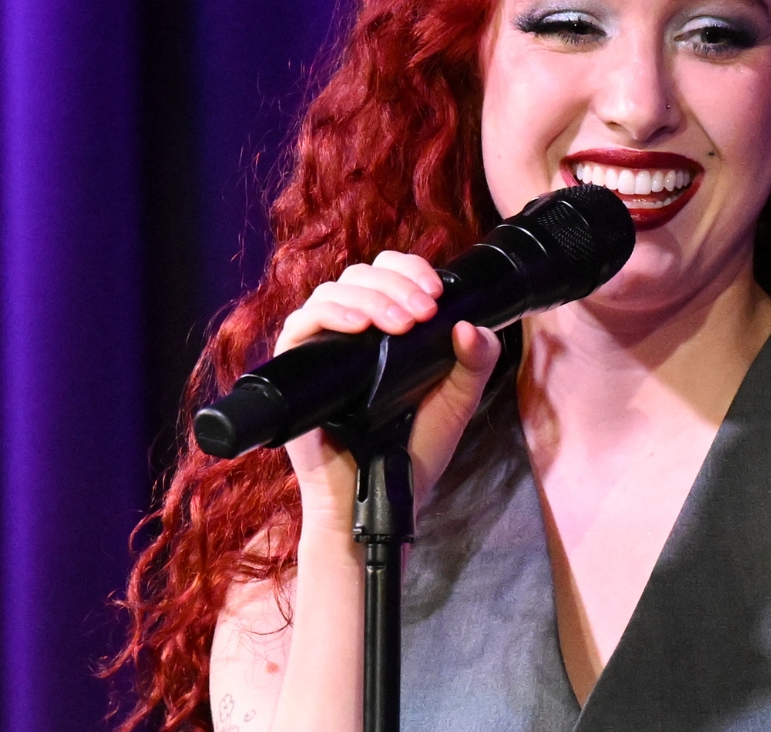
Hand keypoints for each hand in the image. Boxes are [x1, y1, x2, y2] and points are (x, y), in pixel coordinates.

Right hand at [275, 251, 502, 518]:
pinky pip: (300, 324)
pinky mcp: (295, 368)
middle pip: (360, 275)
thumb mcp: (457, 401)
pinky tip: (359, 327)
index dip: (409, 271)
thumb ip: (475, 362)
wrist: (382, 499)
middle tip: (424, 312)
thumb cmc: (415, 453)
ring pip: (332, 291)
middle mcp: (350, 331)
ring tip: (401, 324)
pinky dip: (331, 315)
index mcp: (385, 329)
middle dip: (397, 285)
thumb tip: (472, 324)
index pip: (387, 274)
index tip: (436, 293)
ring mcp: (321, 348)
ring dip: (371, 298)